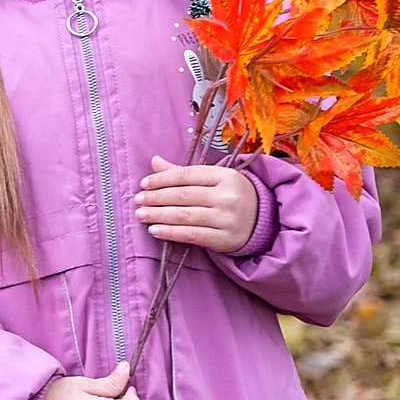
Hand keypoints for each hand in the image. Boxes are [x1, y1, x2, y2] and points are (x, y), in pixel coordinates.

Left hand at [135, 155, 258, 253]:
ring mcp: (227, 218)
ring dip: (158, 215)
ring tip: (141, 215)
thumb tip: (154, 161)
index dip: (162, 179)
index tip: (144, 184)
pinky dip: (171, 233)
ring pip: (185, 215)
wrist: (262, 220)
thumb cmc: (230, 195)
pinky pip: (192, 235)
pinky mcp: (225, 238)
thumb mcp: (213, 179)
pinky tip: (155, 231)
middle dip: (156, 198)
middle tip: (138, 201)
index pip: (186, 175)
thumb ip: (183, 172)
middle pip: (183, 195)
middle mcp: (228, 196)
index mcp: (225, 175)